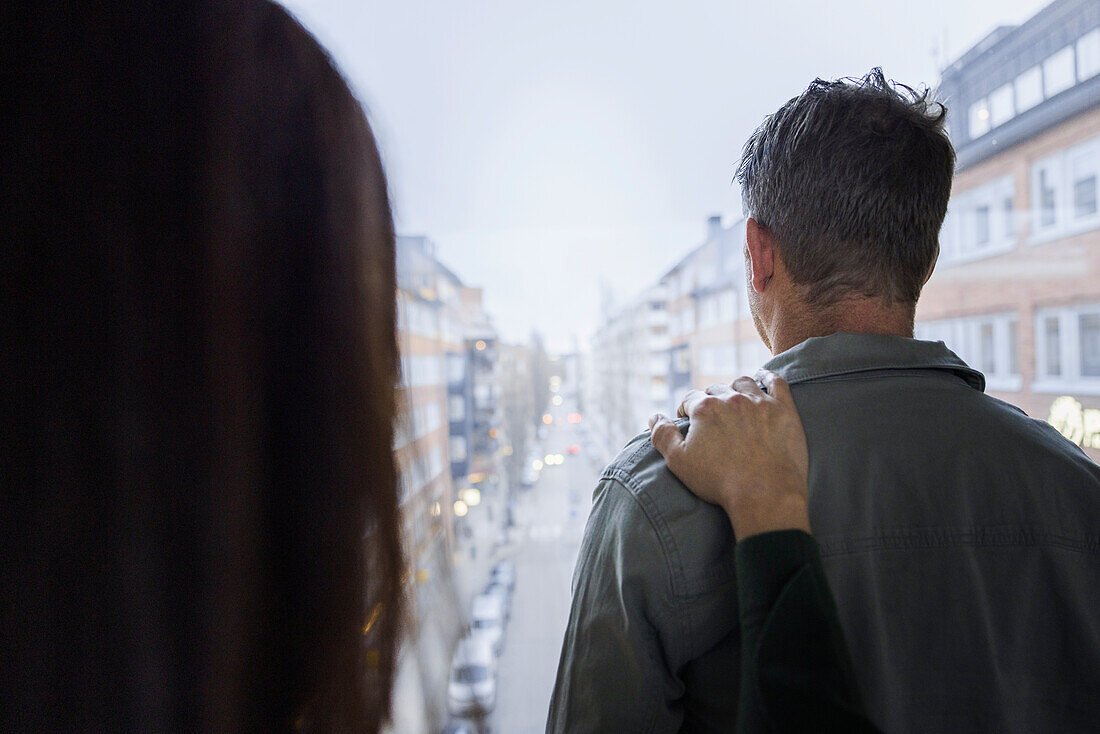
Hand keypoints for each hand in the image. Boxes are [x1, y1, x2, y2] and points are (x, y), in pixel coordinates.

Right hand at [648, 370, 809, 539]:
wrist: (764, 495)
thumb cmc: (719, 482)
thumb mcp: (679, 462)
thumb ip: (663, 435)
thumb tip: (654, 417)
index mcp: (704, 408)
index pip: (689, 399)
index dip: (686, 410)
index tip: (688, 422)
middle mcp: (731, 398)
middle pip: (716, 390)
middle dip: (710, 401)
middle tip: (713, 420)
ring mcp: (760, 402)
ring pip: (743, 383)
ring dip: (735, 389)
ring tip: (735, 401)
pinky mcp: (784, 410)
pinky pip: (776, 382)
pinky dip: (768, 377)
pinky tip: (764, 377)